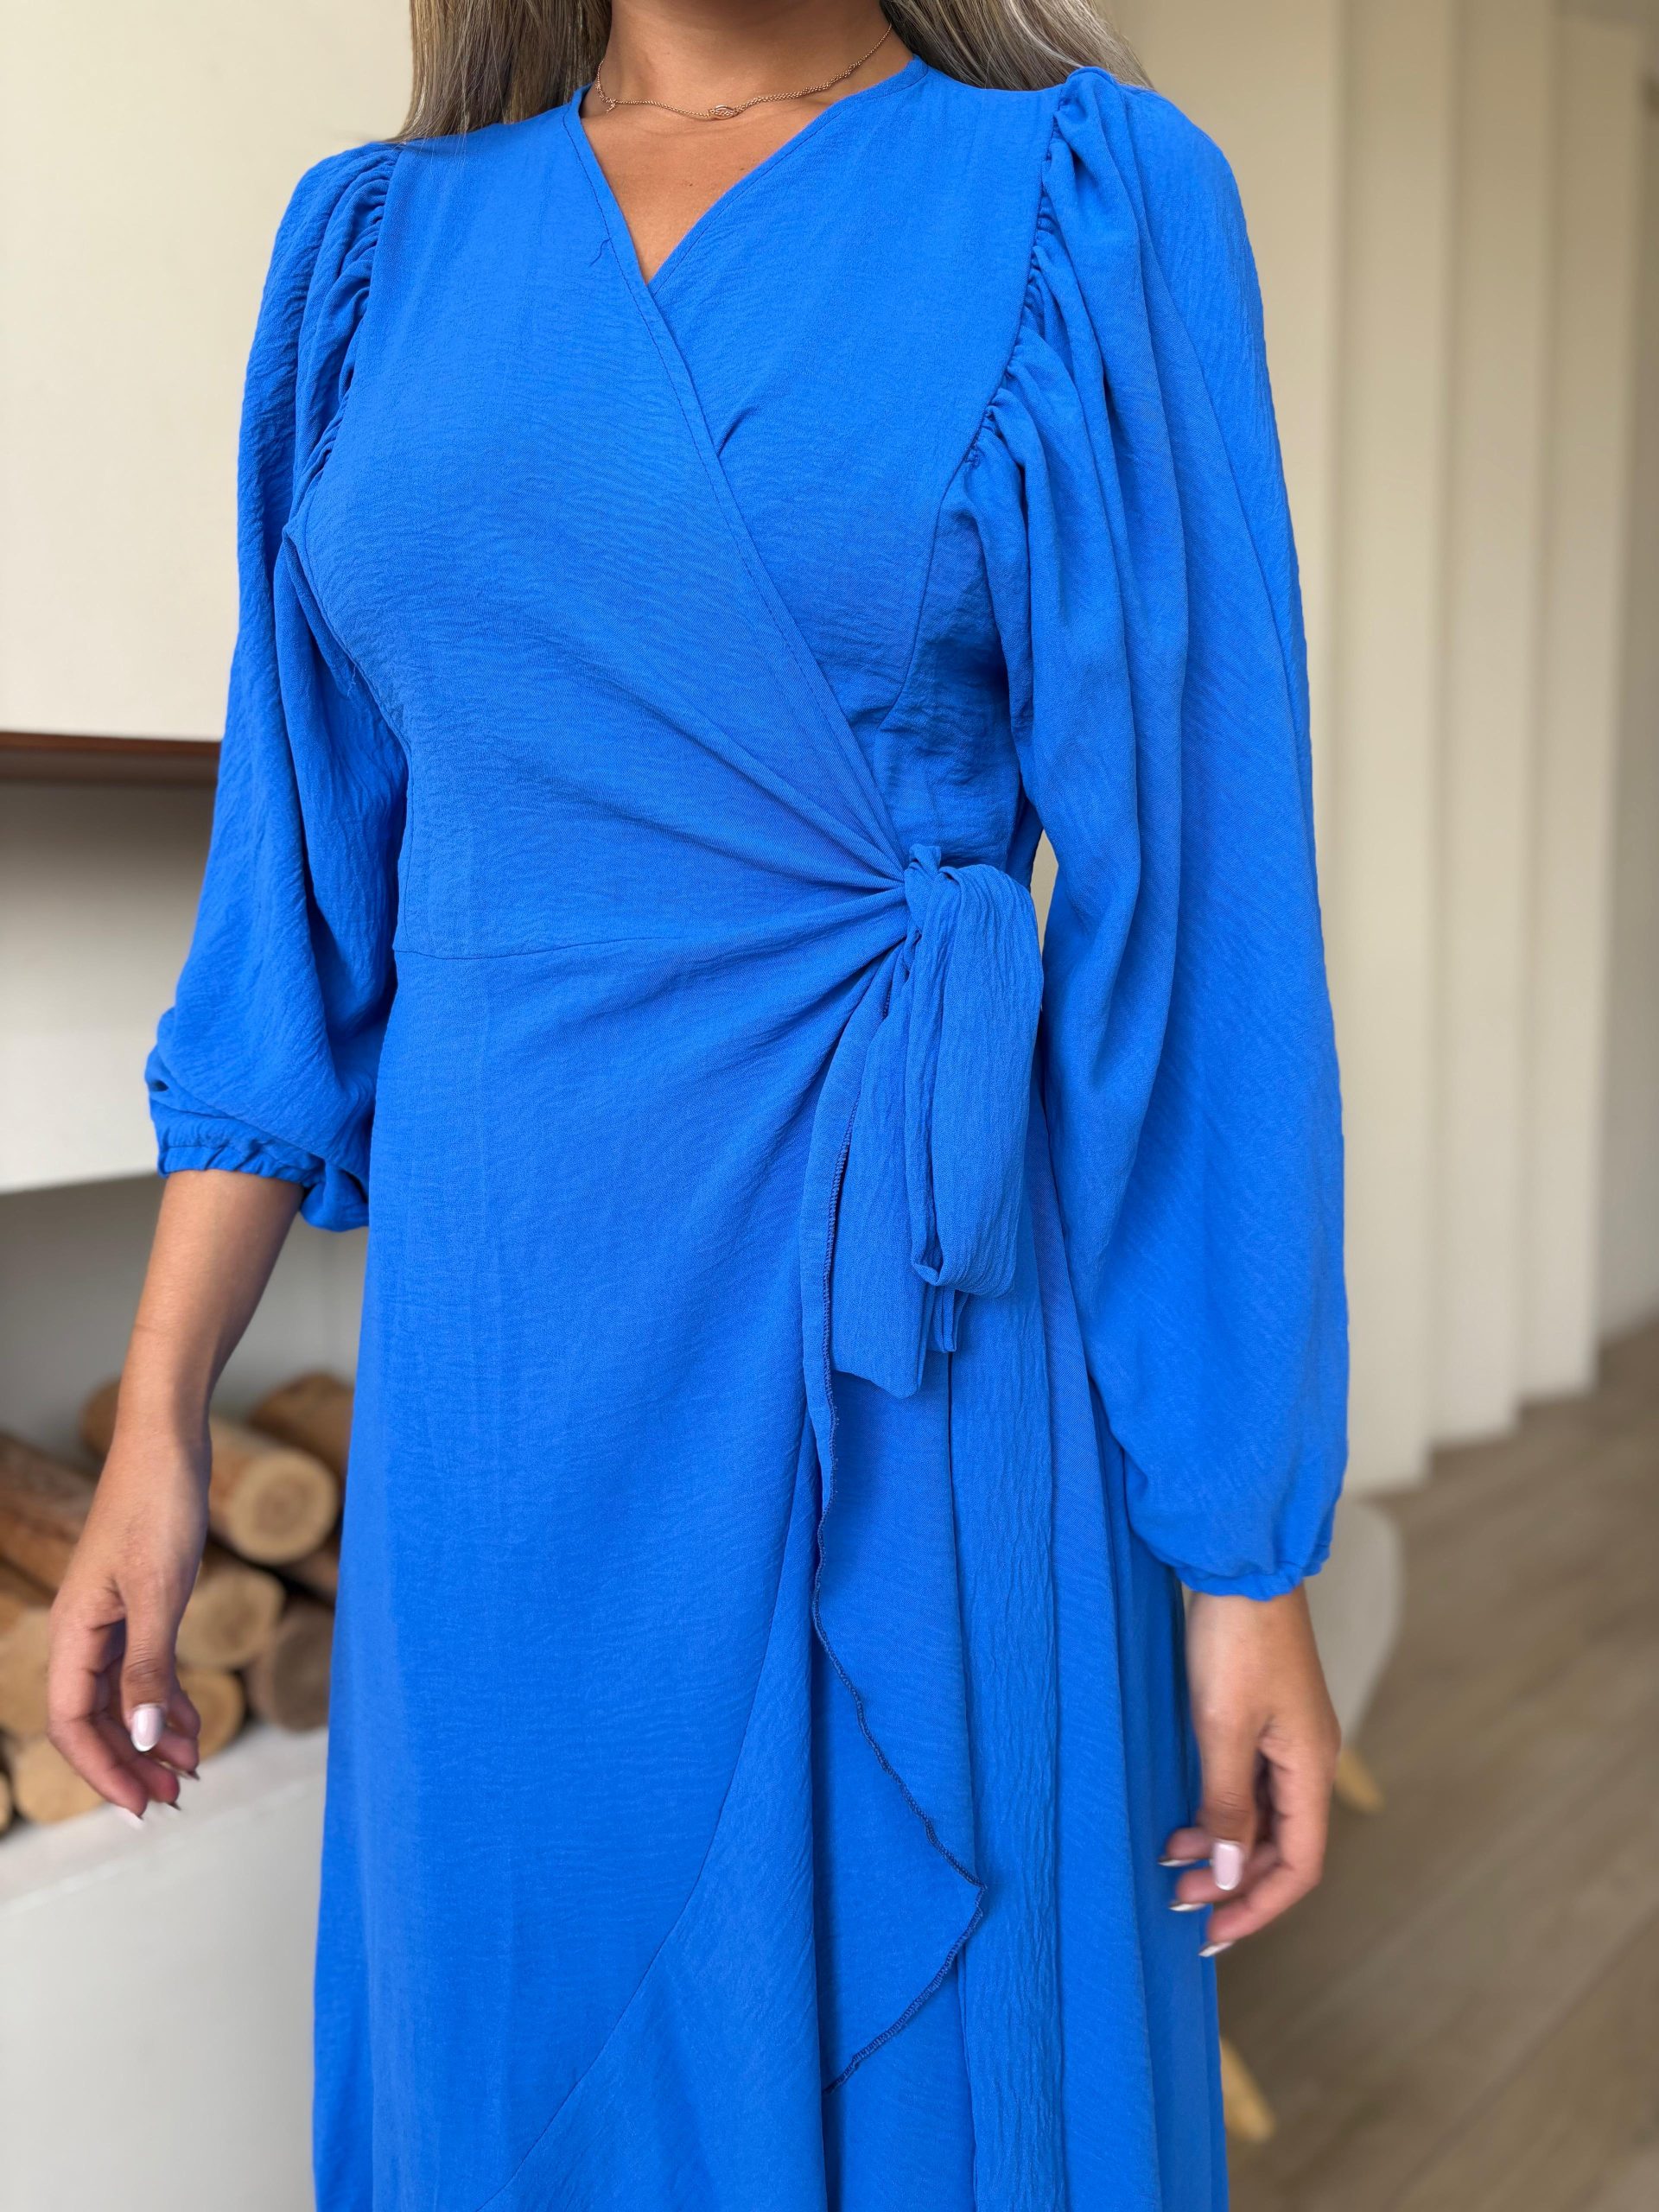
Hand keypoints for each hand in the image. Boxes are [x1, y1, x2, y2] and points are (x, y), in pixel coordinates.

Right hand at [47, 1412, 210, 1819]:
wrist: (172, 1442)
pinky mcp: (139, 1604)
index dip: (104, 1770)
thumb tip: (146, 1737)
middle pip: (98, 1719)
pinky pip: (144, 1669)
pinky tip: (192, 1723)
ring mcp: (111, 1618)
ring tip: (193, 1769)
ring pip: (123, 1697)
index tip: (141, 1808)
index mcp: (74, 1631)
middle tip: (175, 1799)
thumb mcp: (160, 1590)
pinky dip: (167, 1699)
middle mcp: (84, 1631)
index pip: (74, 1723)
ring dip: (154, 1736)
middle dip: (132, 1762)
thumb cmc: (159, 1503)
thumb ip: (150, 1665)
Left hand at [1162, 1584, 1339, 1951]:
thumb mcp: (1222, 1728)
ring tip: (1169, 1863)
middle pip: (1279, 1847)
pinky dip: (1216, 1810)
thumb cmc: (1235, 1640)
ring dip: (1220, 1848)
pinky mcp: (1260, 1716)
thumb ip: (1226, 1805)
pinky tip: (1182, 1820)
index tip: (1212, 1932)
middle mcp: (1306, 1760)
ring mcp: (1285, 1738)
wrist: (1241, 1564)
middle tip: (1176, 1900)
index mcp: (1310, 1768)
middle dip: (1232, 1881)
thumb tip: (1229, 1875)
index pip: (1299, 1866)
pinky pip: (1245, 1784)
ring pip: (1259, 1817)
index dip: (1259, 1905)